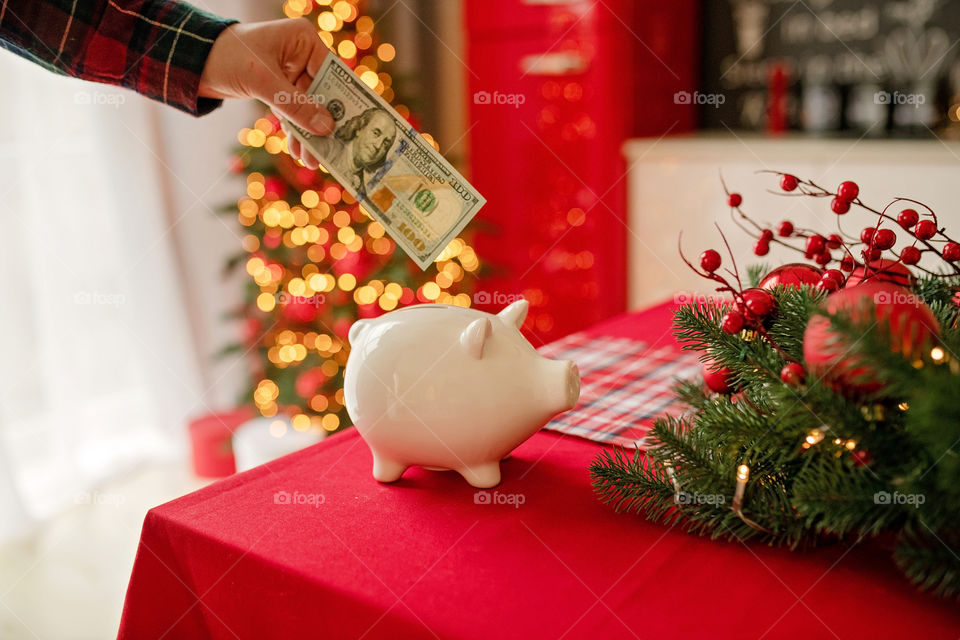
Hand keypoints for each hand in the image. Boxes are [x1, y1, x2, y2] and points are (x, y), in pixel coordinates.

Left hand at [199, 19, 330, 167]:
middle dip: (323, 125)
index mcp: (303, 40)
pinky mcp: (280, 88)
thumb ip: (295, 104)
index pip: (332, 73)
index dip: (342, 101)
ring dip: (310, 134)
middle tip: (331, 151)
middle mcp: (302, 54)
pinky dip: (296, 131)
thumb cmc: (227, 57)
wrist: (195, 62)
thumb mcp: (263, 82)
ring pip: (309, 108)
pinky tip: (298, 151)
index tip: (351, 127)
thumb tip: (326, 128)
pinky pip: (294, 112)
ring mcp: (292, 72)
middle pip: (323, 94)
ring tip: (311, 160)